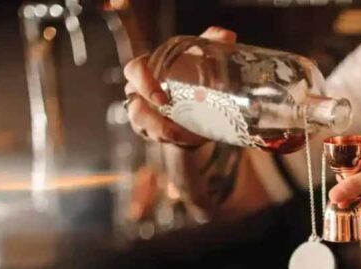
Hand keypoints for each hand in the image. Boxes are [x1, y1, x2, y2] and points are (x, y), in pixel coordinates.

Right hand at [122, 27, 237, 148]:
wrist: (198, 101)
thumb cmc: (193, 74)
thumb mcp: (201, 57)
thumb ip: (213, 43)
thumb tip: (226, 36)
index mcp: (148, 70)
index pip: (134, 71)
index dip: (142, 83)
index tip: (161, 98)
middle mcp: (141, 93)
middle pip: (134, 106)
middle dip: (150, 118)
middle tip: (172, 126)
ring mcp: (146, 115)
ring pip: (143, 127)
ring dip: (164, 133)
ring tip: (185, 136)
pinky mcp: (155, 133)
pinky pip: (158, 139)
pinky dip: (176, 141)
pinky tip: (193, 139)